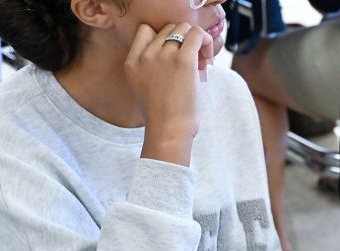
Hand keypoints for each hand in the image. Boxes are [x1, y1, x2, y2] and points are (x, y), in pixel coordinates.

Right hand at [126, 23, 207, 165]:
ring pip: (183, 28)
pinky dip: (205, 40)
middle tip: (192, 61)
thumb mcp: (145, 89)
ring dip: (195, 41)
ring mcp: (163, 56)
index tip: (173, 54)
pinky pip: (197, 34)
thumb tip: (178, 52)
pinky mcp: (183, 60)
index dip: (163, 38)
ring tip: (200, 62)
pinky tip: (207, 57)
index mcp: (132, 62)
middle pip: (167, 29)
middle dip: (181, 40)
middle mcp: (145, 56)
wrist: (168, 132)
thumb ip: (152, 68)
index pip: (145, 30)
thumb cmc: (163, 117)